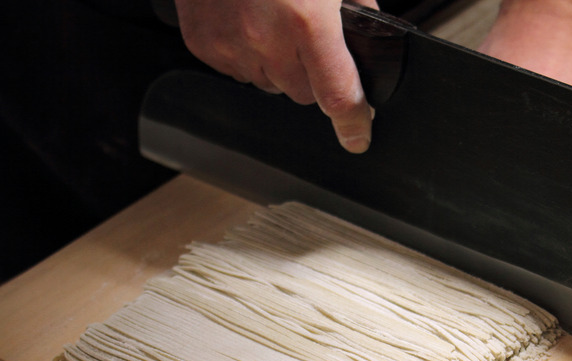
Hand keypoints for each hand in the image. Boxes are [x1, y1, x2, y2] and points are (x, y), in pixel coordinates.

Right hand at [174, 0, 376, 152]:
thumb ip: (355, 5)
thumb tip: (366, 32)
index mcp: (306, 20)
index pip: (336, 94)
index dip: (352, 121)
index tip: (357, 137)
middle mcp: (266, 40)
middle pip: (303, 93)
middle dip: (313, 75)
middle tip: (307, 38)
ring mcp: (230, 45)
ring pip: (270, 84)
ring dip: (278, 65)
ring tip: (273, 21)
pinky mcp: (204, 43)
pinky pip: (237, 69)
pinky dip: (247, 54)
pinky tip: (247, 20)